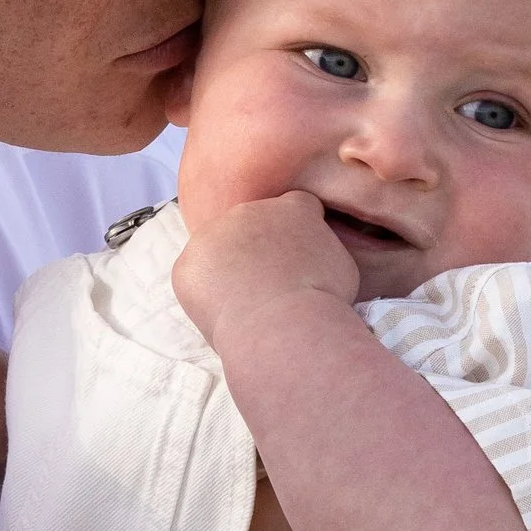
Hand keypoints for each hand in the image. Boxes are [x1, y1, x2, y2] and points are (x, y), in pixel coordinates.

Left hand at [172, 190, 358, 349]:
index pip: (295, 206)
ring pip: (218, 250)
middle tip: (270, 287)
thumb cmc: (322, 302)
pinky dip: (208, 296)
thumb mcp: (341, 265)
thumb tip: (310, 256)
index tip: (299, 259)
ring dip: (229, 271)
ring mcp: (213, 235)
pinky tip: (228, 314)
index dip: (297, 233)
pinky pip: (196, 278)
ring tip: (249, 305)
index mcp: (291, 207)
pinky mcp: (188, 264)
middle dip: (258, 250)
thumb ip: (321, 248)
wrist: (284, 324)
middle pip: (250, 225)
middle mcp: (249, 211)